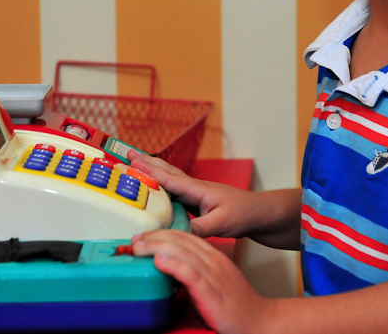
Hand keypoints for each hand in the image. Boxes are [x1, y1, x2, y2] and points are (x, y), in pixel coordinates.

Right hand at [127, 150, 258, 238]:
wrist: (260, 214)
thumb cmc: (243, 214)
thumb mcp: (221, 223)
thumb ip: (198, 228)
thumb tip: (175, 233)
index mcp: (198, 189)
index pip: (169, 178)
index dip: (149, 171)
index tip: (131, 162)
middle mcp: (195, 188)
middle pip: (167, 172)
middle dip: (147, 163)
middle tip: (127, 153)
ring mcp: (196, 194)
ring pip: (170, 180)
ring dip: (152, 171)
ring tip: (135, 164)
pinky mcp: (198, 202)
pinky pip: (174, 192)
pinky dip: (161, 186)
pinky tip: (155, 190)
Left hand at [132, 229, 269, 333]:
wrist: (259, 320)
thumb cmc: (236, 305)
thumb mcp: (213, 282)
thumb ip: (193, 275)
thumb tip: (167, 276)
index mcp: (213, 257)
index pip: (186, 236)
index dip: (163, 233)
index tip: (144, 236)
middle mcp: (213, 261)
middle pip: (181, 240)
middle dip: (155, 237)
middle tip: (135, 239)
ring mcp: (213, 274)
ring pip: (183, 252)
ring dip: (157, 247)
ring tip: (139, 247)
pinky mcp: (211, 291)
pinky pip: (191, 274)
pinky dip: (174, 264)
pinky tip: (160, 260)